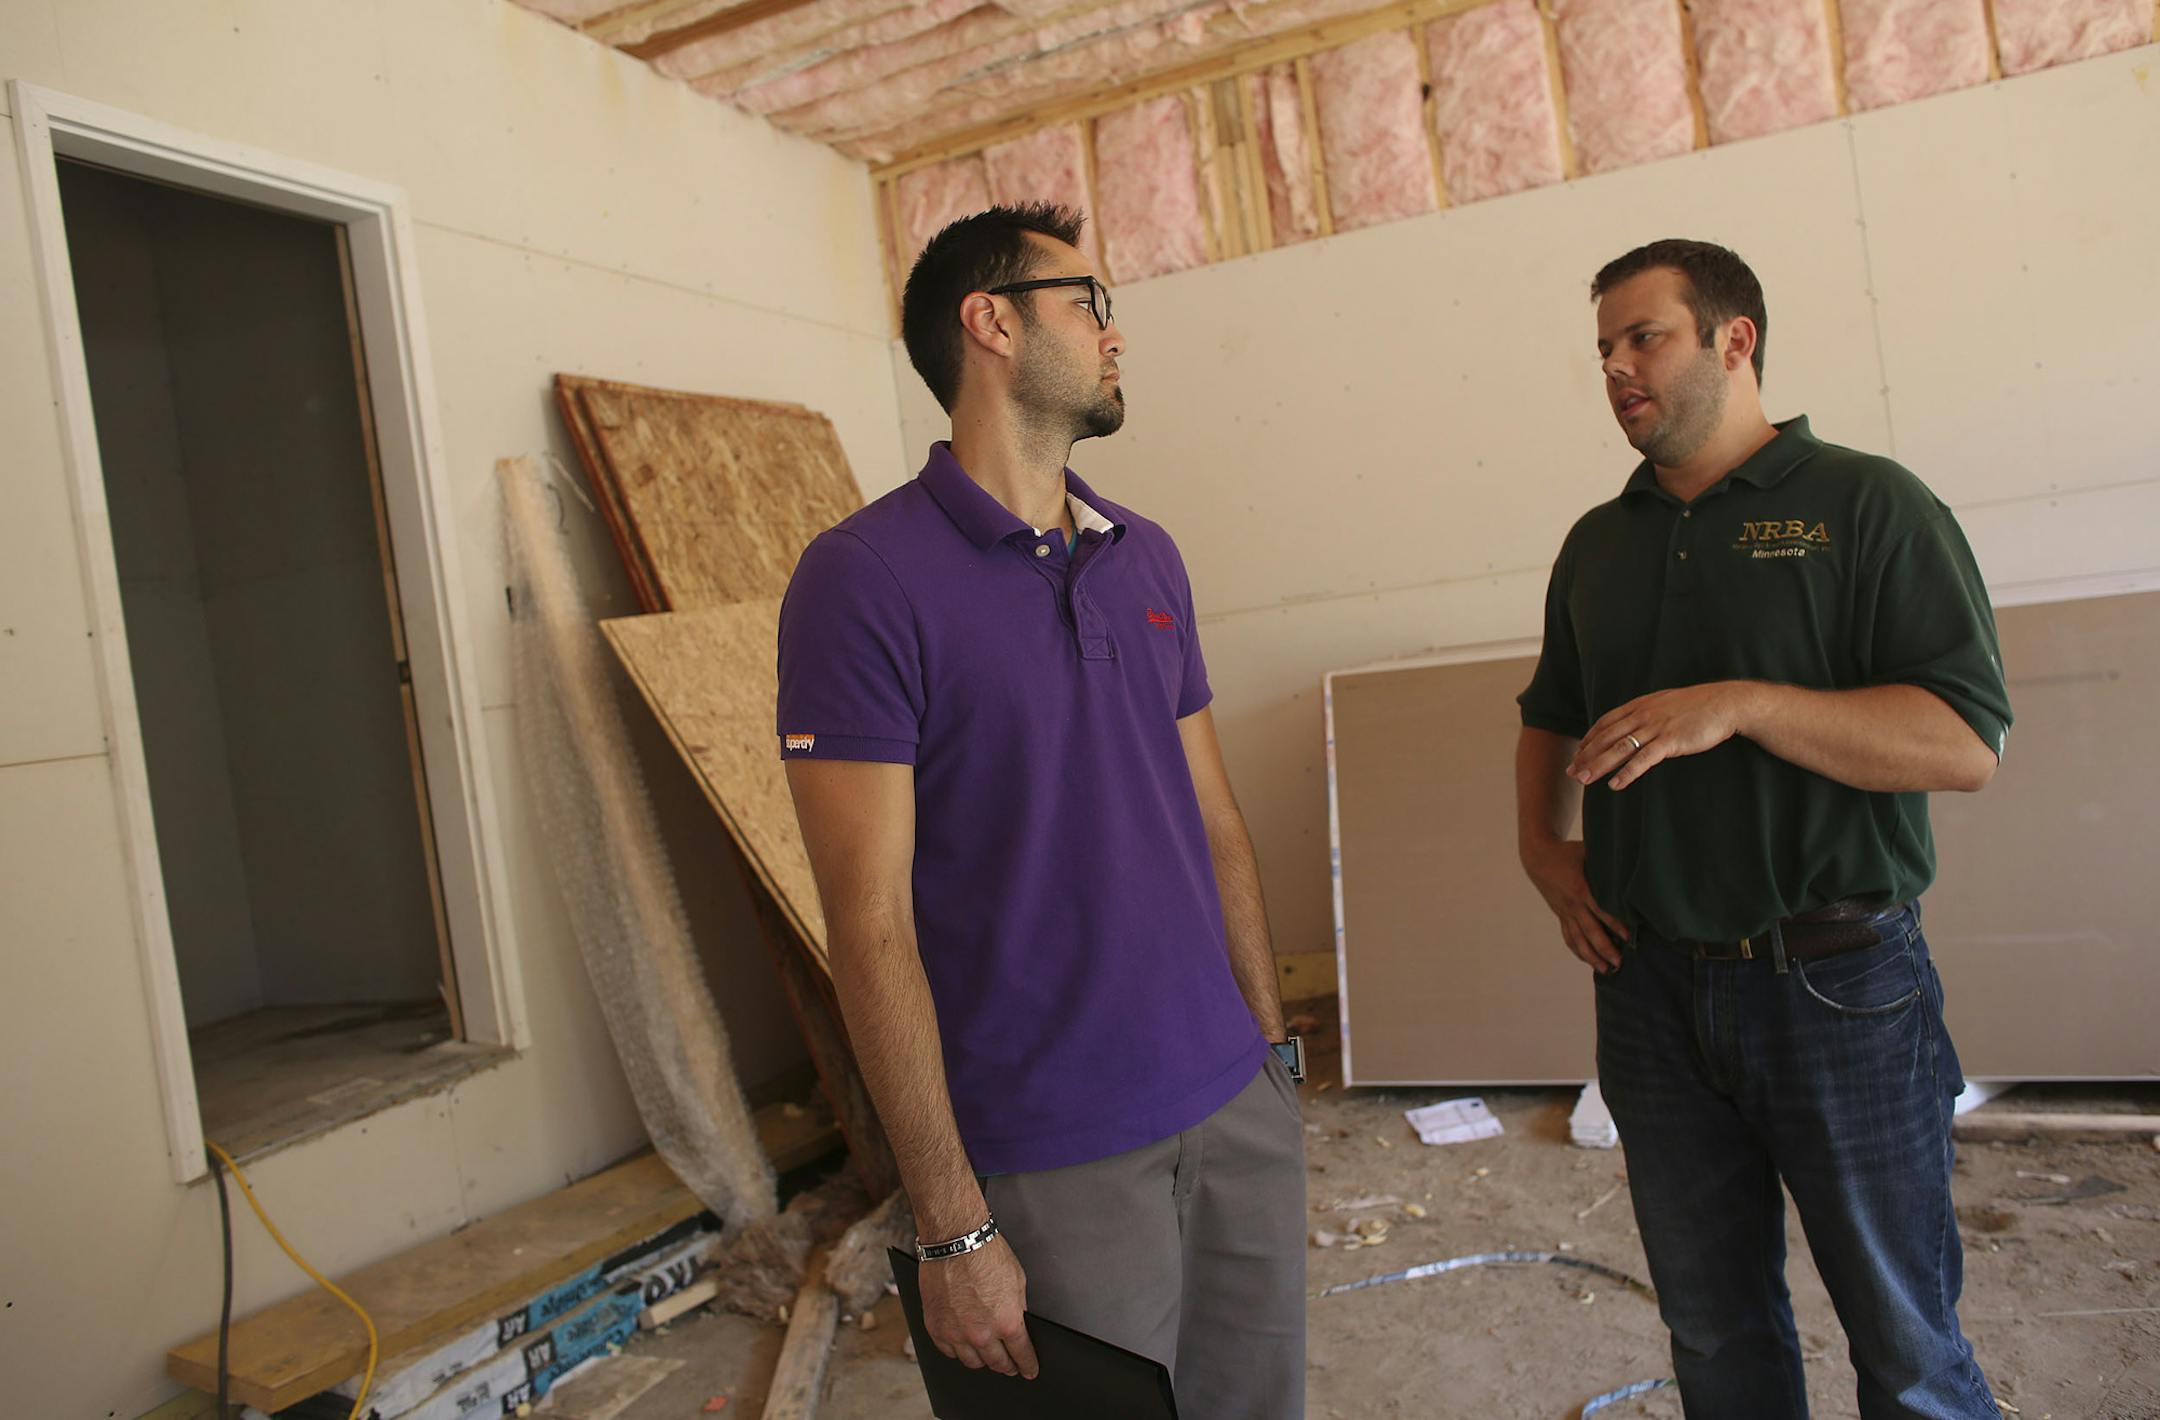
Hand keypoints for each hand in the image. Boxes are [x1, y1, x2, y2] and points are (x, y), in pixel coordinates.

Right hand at [919, 1234, 1038, 1378]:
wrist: (956, 1240)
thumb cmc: (986, 1254)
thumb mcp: (1017, 1281)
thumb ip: (1017, 1308)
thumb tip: (1017, 1324)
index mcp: (1007, 1322)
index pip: (1021, 1355)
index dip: (1028, 1365)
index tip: (1029, 1370)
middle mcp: (981, 1333)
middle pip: (997, 1363)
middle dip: (1007, 1366)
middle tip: (1010, 1366)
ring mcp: (956, 1333)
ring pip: (972, 1362)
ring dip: (982, 1360)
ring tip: (986, 1355)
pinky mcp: (936, 1327)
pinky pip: (948, 1351)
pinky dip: (957, 1350)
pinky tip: (963, 1344)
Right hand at [1522, 837, 1627, 972]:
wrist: (1538, 858)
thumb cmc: (1568, 853)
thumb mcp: (1588, 852)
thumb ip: (1607, 862)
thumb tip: (1632, 863)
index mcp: (1581, 888)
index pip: (1600, 910)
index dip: (1615, 924)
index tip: (1629, 937)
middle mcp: (1572, 905)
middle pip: (1590, 931)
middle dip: (1605, 948)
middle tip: (1620, 962)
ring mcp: (1565, 912)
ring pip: (1578, 939)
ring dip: (1592, 956)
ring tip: (1606, 970)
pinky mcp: (1560, 916)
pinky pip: (1569, 937)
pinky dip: (1578, 951)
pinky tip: (1589, 961)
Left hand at [1570, 682, 1757, 790]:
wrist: (1726, 703)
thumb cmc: (1698, 706)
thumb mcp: (1666, 703)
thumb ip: (1648, 712)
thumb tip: (1636, 723)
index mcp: (1640, 705)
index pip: (1606, 723)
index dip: (1589, 739)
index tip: (1578, 754)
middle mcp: (1643, 714)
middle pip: (1606, 737)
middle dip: (1586, 756)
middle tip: (1571, 772)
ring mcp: (1656, 727)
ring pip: (1619, 749)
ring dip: (1598, 765)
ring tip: (1584, 780)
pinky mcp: (1670, 740)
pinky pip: (1643, 759)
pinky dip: (1627, 773)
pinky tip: (1615, 785)